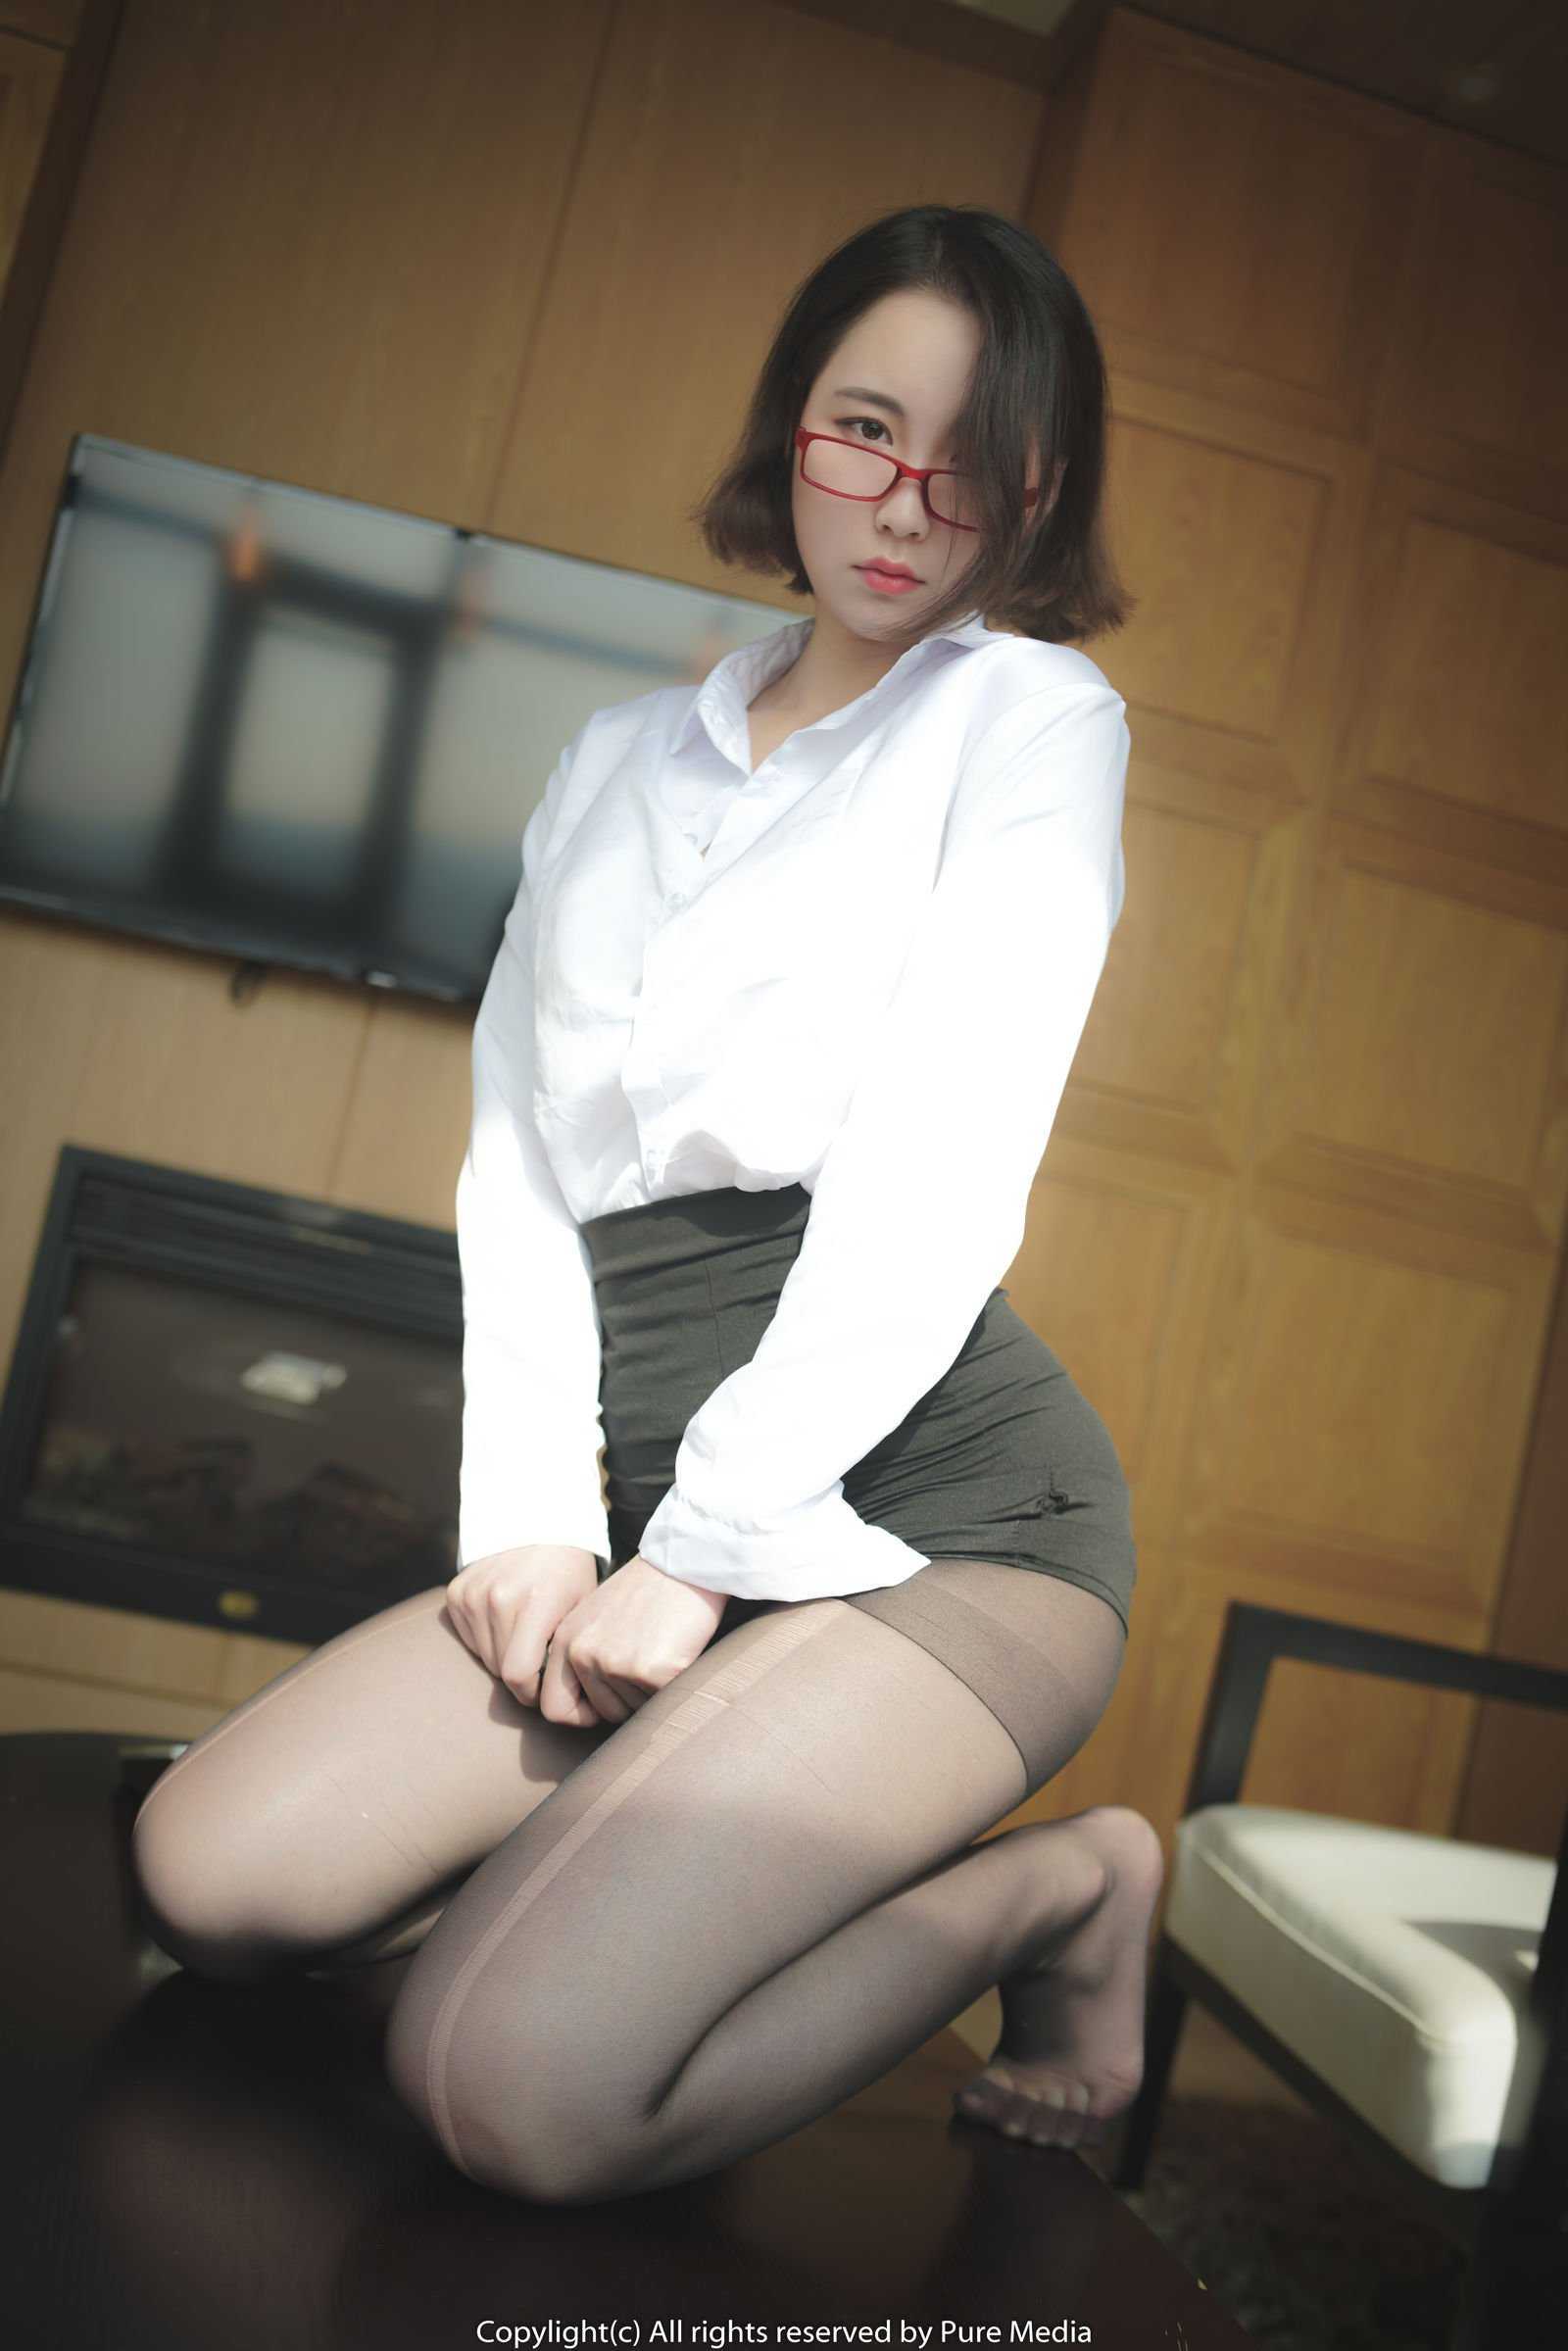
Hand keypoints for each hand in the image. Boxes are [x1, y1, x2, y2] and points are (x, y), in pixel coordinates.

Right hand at [444, 1543, 598, 1709]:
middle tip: (538, 1661)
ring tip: (524, 1637)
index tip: (543, 1689)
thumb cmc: (568, 1572)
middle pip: (500, 1670)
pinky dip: (486, 1640)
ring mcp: (473, 1594)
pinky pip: (469, 1639)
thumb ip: (566, 1652)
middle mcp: (498, 1597)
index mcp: (536, 1602)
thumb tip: (562, 1705)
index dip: (530, 1693)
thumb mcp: (581, 1607)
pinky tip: (505, 1620)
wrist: (537, 1521)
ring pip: (484, 1657)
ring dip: (503, 1657)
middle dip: (520, 1676)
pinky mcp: (456, 1593)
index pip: (517, 1675)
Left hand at [539, 1553, 727, 1729]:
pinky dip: (674, 1684)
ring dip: (651, 1691)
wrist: (686, 1562)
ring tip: (661, 1648)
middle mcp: (583, 1653)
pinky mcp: (650, 1671)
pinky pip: (662, 1701)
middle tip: (647, 1660)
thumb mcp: (597, 1618)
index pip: (554, 1708)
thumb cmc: (649, 1590)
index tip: (604, 1704)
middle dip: (628, 1699)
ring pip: (633, 1711)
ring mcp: (615, 1663)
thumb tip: (583, 1707)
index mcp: (566, 1641)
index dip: (582, 1714)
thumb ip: (584, 1654)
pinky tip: (677, 1651)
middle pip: (602, 1713)